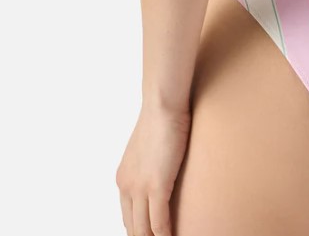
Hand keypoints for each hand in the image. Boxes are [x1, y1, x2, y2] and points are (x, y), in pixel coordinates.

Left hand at [116, 104, 190, 235]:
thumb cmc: (161, 118)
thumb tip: (162, 169)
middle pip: (132, 227)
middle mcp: (126, 186)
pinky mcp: (156, 185)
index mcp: (123, 179)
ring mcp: (139, 187)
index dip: (138, 231)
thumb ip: (151, 164)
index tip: (148, 235)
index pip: (128, 216)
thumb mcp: (150, 147)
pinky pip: (158, 220)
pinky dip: (165, 233)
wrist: (162, 105)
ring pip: (143, 229)